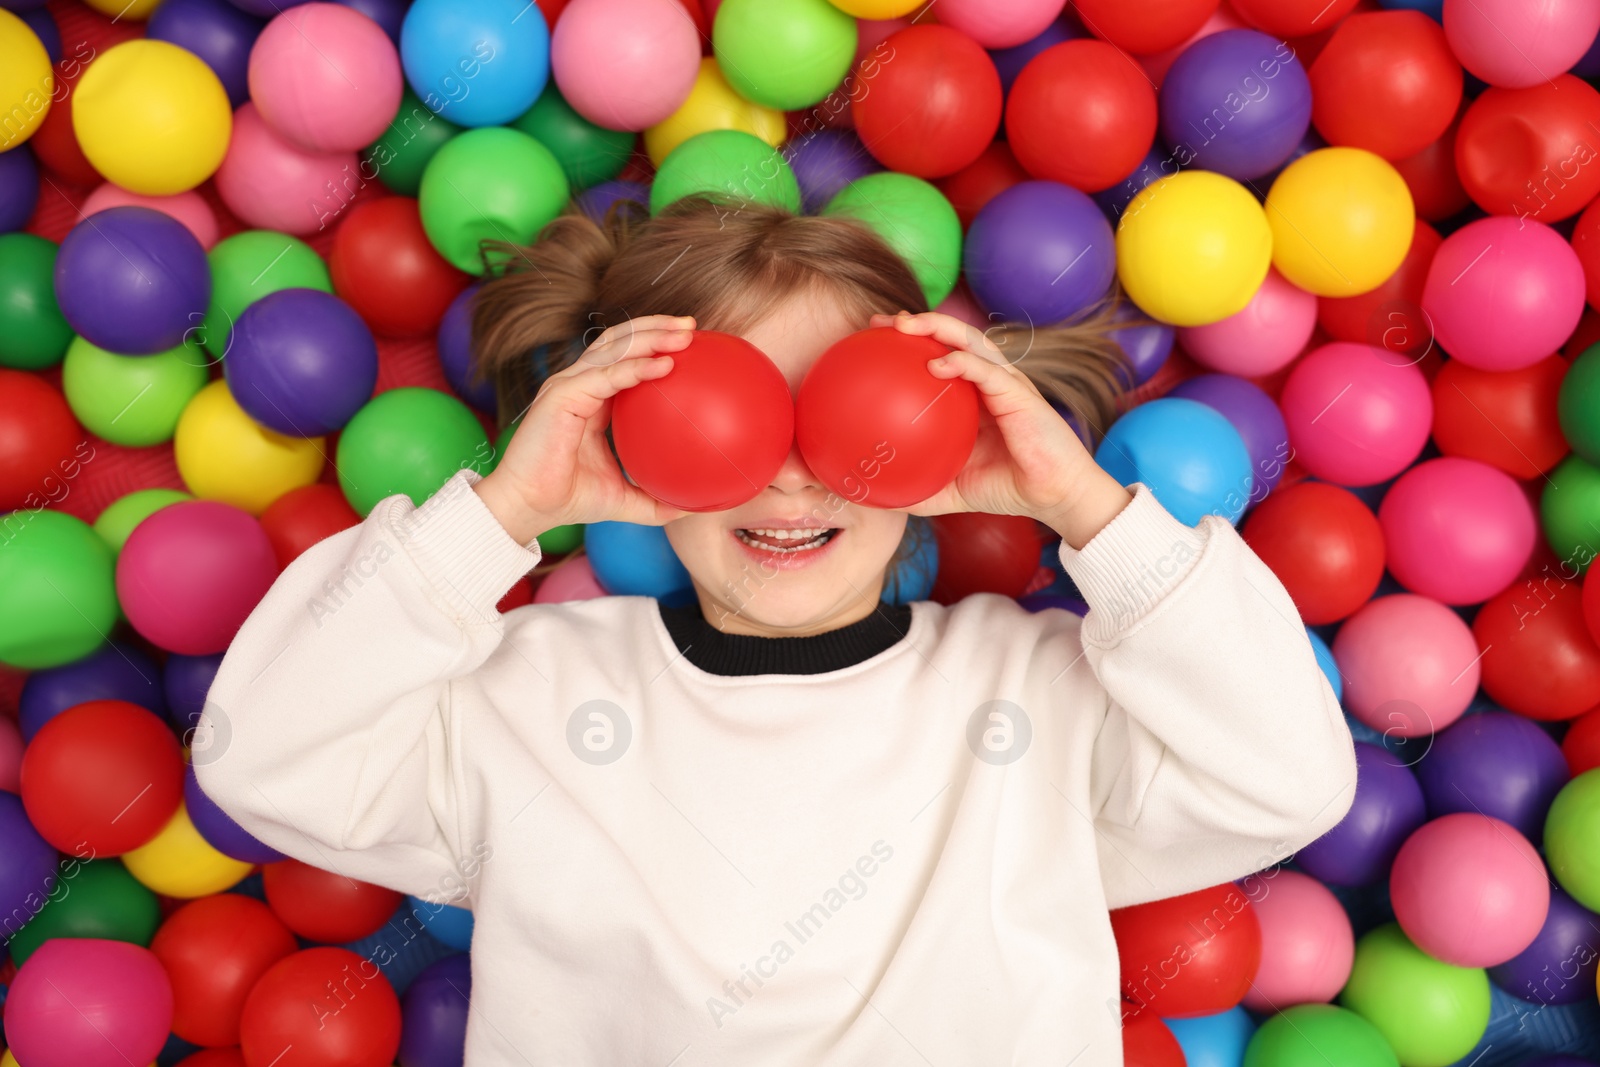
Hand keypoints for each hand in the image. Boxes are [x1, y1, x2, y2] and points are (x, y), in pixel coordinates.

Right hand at [474, 315, 695, 544]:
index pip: (623, 356)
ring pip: (613, 347)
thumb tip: (694, 508)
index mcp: (592, 398)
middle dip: (656, 326)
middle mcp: (578, 383)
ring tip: (685, 333)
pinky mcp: (561, 395)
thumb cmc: (569, 499)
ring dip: (650, 336)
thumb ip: (656, 498)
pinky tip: (665, 365)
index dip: (653, 342)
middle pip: (619, 340)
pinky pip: (605, 375)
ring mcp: (567, 385)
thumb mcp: (624, 498)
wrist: (529, 508)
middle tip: (692, 326)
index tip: (690, 340)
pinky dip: (635, 367)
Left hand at [869, 310, 1132, 548]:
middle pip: (951, 338)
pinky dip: (962, 362)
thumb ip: (918, 488)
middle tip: (880, 323)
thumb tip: (875, 500)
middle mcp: (989, 382)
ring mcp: (1006, 384)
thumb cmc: (1007, 488)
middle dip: (917, 323)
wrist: (1054, 498)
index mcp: (973, 397)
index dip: (909, 342)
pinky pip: (988, 371)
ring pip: (970, 341)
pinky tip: (936, 364)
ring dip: (938, 327)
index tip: (873, 339)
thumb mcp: (951, 490)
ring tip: (905, 325)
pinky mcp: (1020, 395)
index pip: (939, 356)